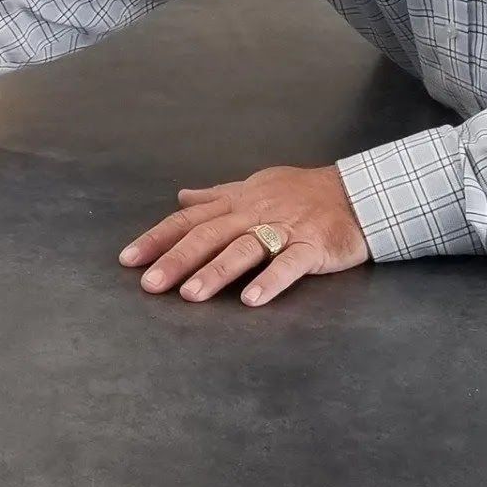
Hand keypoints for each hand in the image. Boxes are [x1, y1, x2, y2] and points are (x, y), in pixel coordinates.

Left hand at [117, 164, 369, 306]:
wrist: (358, 192)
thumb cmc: (302, 192)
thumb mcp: (255, 186)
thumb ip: (217, 196)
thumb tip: (182, 197)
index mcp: (237, 203)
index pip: (188, 220)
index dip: (157, 238)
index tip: (128, 260)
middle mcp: (254, 214)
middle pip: (209, 235)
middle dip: (176, 260)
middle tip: (149, 285)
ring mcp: (284, 229)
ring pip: (245, 249)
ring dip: (216, 271)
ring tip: (191, 295)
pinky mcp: (314, 246)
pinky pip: (290, 264)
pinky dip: (271, 280)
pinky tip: (252, 300)